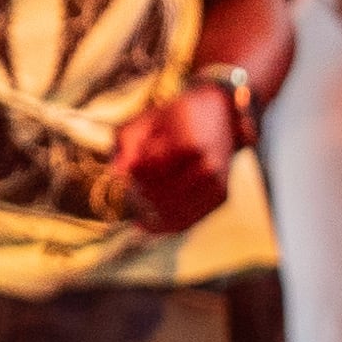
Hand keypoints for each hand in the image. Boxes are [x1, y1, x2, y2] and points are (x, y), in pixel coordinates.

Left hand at [106, 81, 242, 232]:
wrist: (224, 116)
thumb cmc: (179, 116)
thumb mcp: (148, 119)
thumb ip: (128, 142)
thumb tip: (117, 173)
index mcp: (188, 144)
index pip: (146, 173)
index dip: (132, 173)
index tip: (132, 165)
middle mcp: (207, 167)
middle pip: (156, 195)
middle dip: (138, 191)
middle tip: (134, 182)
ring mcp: (216, 185)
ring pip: (170, 214)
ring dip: (148, 210)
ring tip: (140, 197)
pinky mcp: (220, 198)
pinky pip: (185, 222)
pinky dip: (162, 225)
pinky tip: (144, 222)